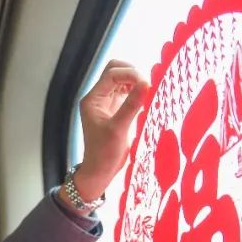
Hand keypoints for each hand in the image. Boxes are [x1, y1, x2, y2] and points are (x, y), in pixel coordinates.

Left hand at [74, 59, 148, 199]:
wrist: (100, 171)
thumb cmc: (104, 154)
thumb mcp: (119, 129)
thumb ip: (132, 105)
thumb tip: (146, 83)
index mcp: (93, 99)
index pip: (112, 73)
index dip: (130, 73)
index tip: (146, 83)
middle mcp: (98, 98)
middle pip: (115, 71)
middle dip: (132, 73)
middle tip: (147, 85)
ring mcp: (107, 103)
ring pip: (122, 80)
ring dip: (135, 81)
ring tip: (148, 92)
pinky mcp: (116, 110)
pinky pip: (127, 92)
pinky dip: (137, 91)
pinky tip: (145, 99)